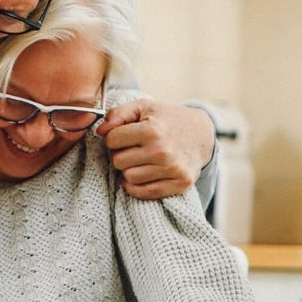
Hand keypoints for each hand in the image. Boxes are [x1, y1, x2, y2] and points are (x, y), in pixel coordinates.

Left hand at [96, 98, 214, 198]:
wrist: (201, 134)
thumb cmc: (166, 119)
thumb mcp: (143, 107)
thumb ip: (118, 114)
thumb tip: (100, 132)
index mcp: (152, 130)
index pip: (111, 140)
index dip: (113, 137)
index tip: (123, 135)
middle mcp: (162, 151)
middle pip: (118, 161)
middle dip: (120, 154)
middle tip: (132, 148)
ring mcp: (172, 169)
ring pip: (129, 178)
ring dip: (129, 170)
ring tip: (140, 160)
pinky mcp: (180, 184)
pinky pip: (144, 193)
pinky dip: (137, 186)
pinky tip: (142, 174)